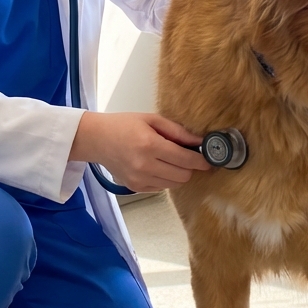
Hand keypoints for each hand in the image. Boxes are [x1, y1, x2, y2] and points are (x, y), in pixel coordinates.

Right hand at [70, 111, 210, 192]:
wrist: (97, 139)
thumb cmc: (123, 125)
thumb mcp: (152, 119)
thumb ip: (177, 131)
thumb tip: (200, 142)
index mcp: (150, 145)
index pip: (185, 159)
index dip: (202, 161)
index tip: (210, 159)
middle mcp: (145, 165)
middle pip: (183, 175)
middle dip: (191, 167)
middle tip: (192, 157)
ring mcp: (139, 179)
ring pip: (174, 184)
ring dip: (179, 174)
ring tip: (173, 160)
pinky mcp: (135, 187)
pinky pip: (162, 188)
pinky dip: (166, 178)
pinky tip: (159, 166)